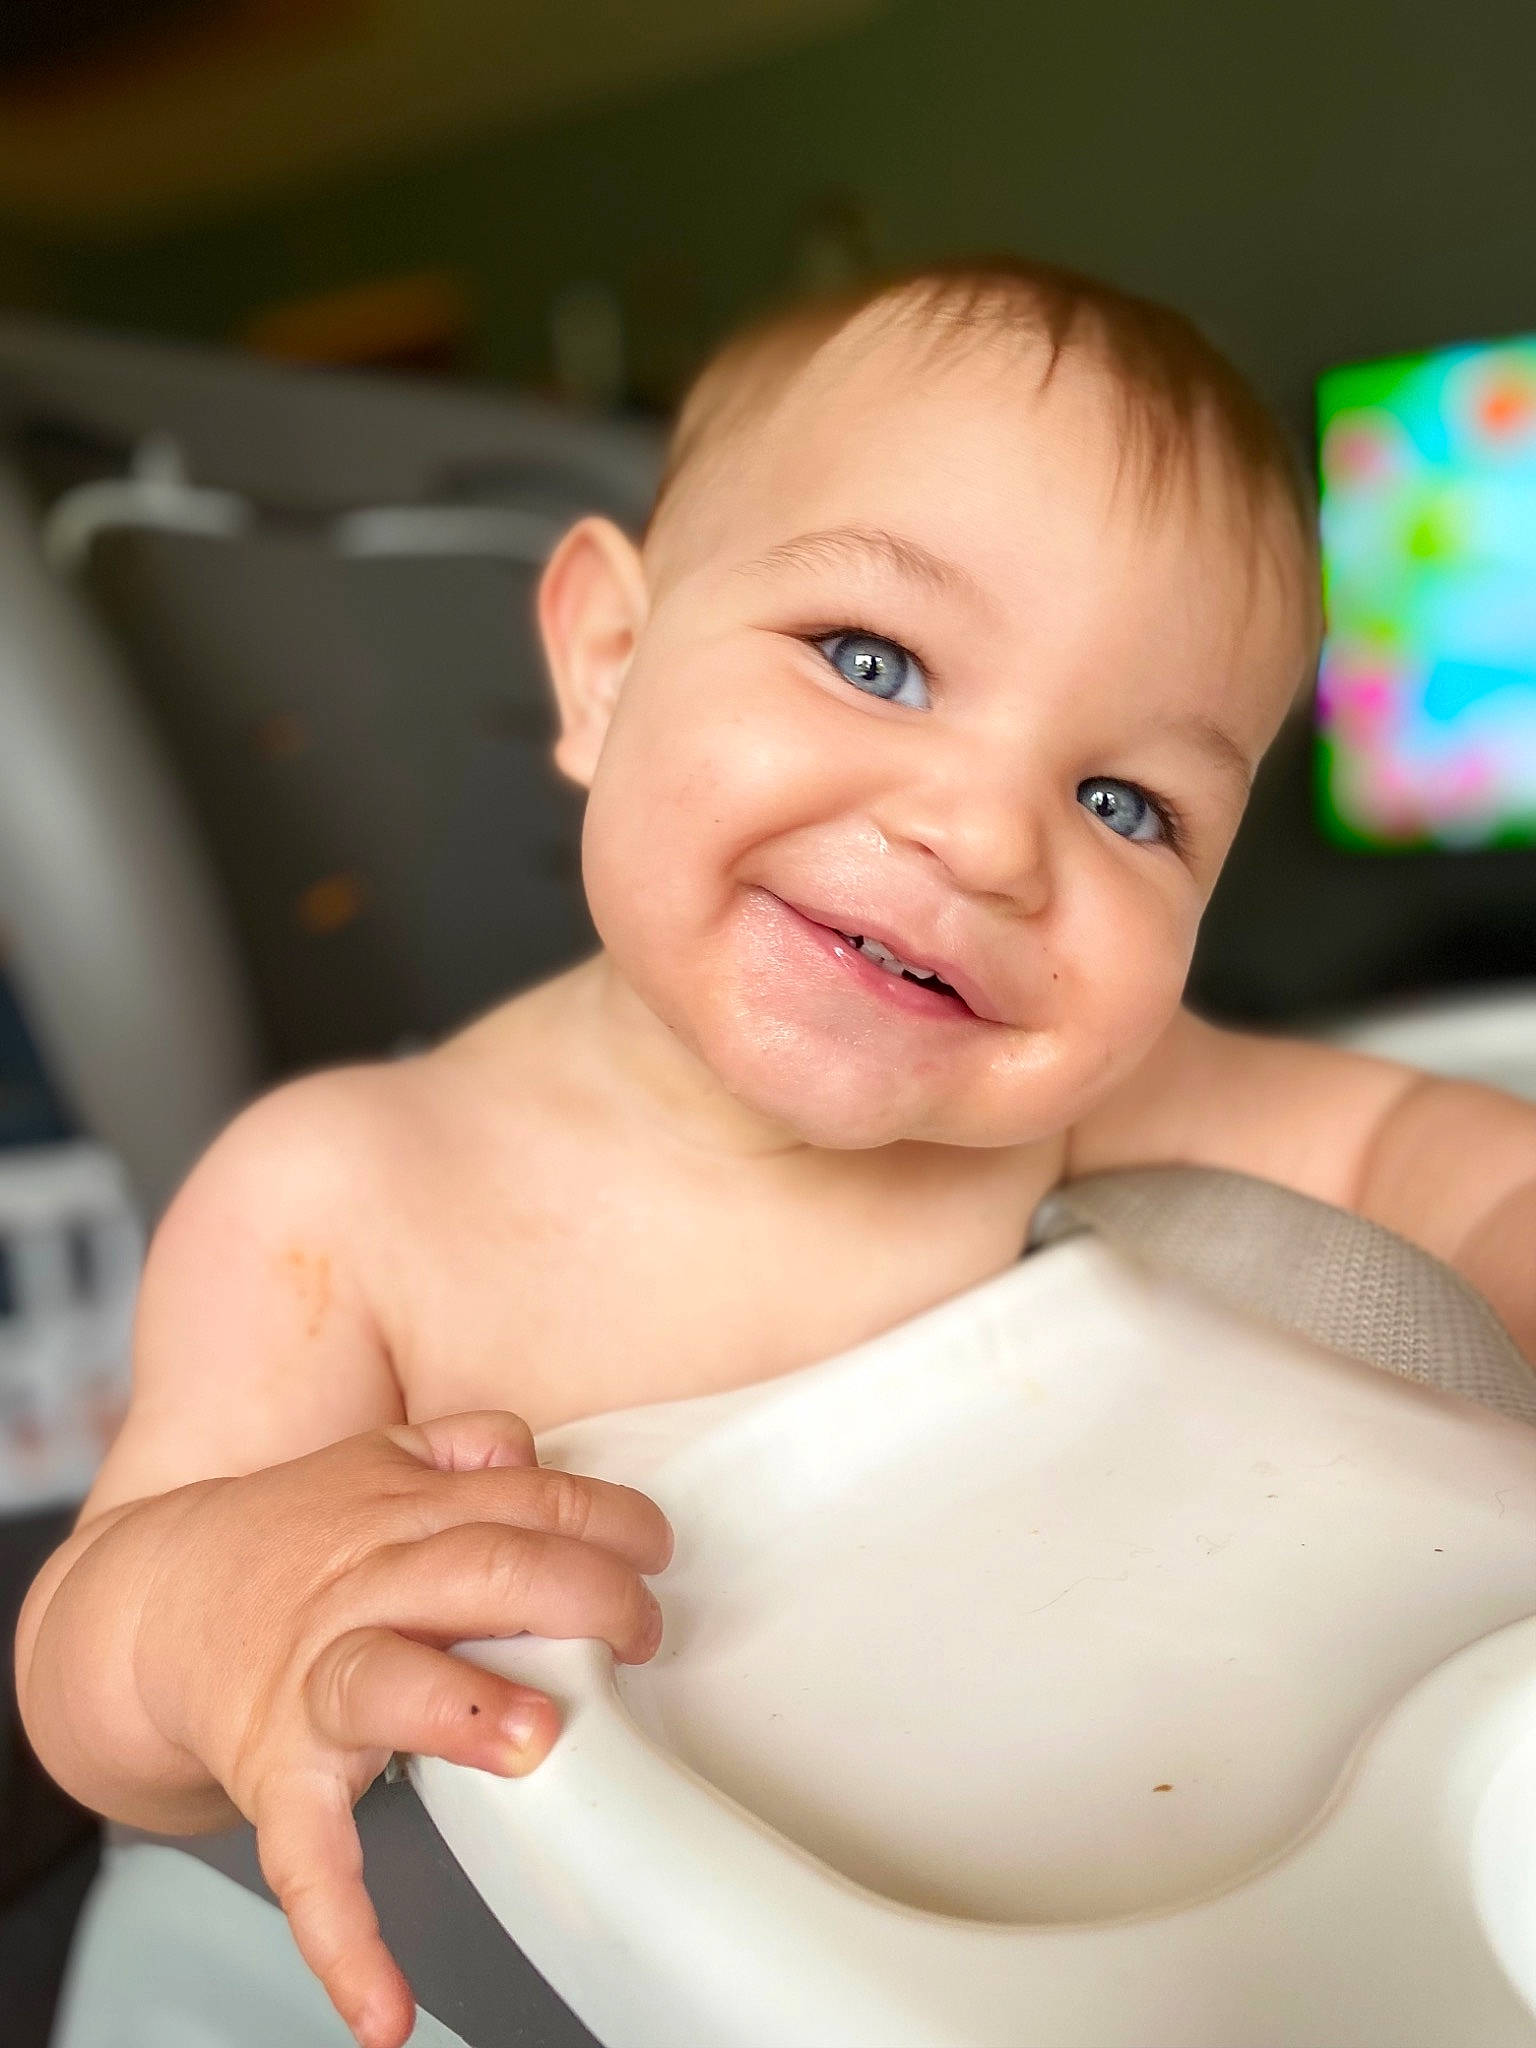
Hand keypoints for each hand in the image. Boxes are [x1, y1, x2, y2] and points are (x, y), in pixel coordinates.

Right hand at [131, 1410, 670, 2047]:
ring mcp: (315, 1681)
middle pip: (484, 1570)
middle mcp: (363, 1588)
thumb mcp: (374, 1462)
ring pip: (390, 1679)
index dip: (608, 1522)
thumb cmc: (290, 1542)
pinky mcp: (276, 1777)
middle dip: (579, 1595)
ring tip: (535, 1739)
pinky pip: (306, 1859)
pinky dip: (344, 1936)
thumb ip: (464, 1446)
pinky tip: (387, 2011)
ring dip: (467, 1707)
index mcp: (402, 1513)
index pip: (528, 1500)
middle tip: (637, 1633)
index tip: (654, 1552)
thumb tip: (538, 1455)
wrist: (147, 1605)